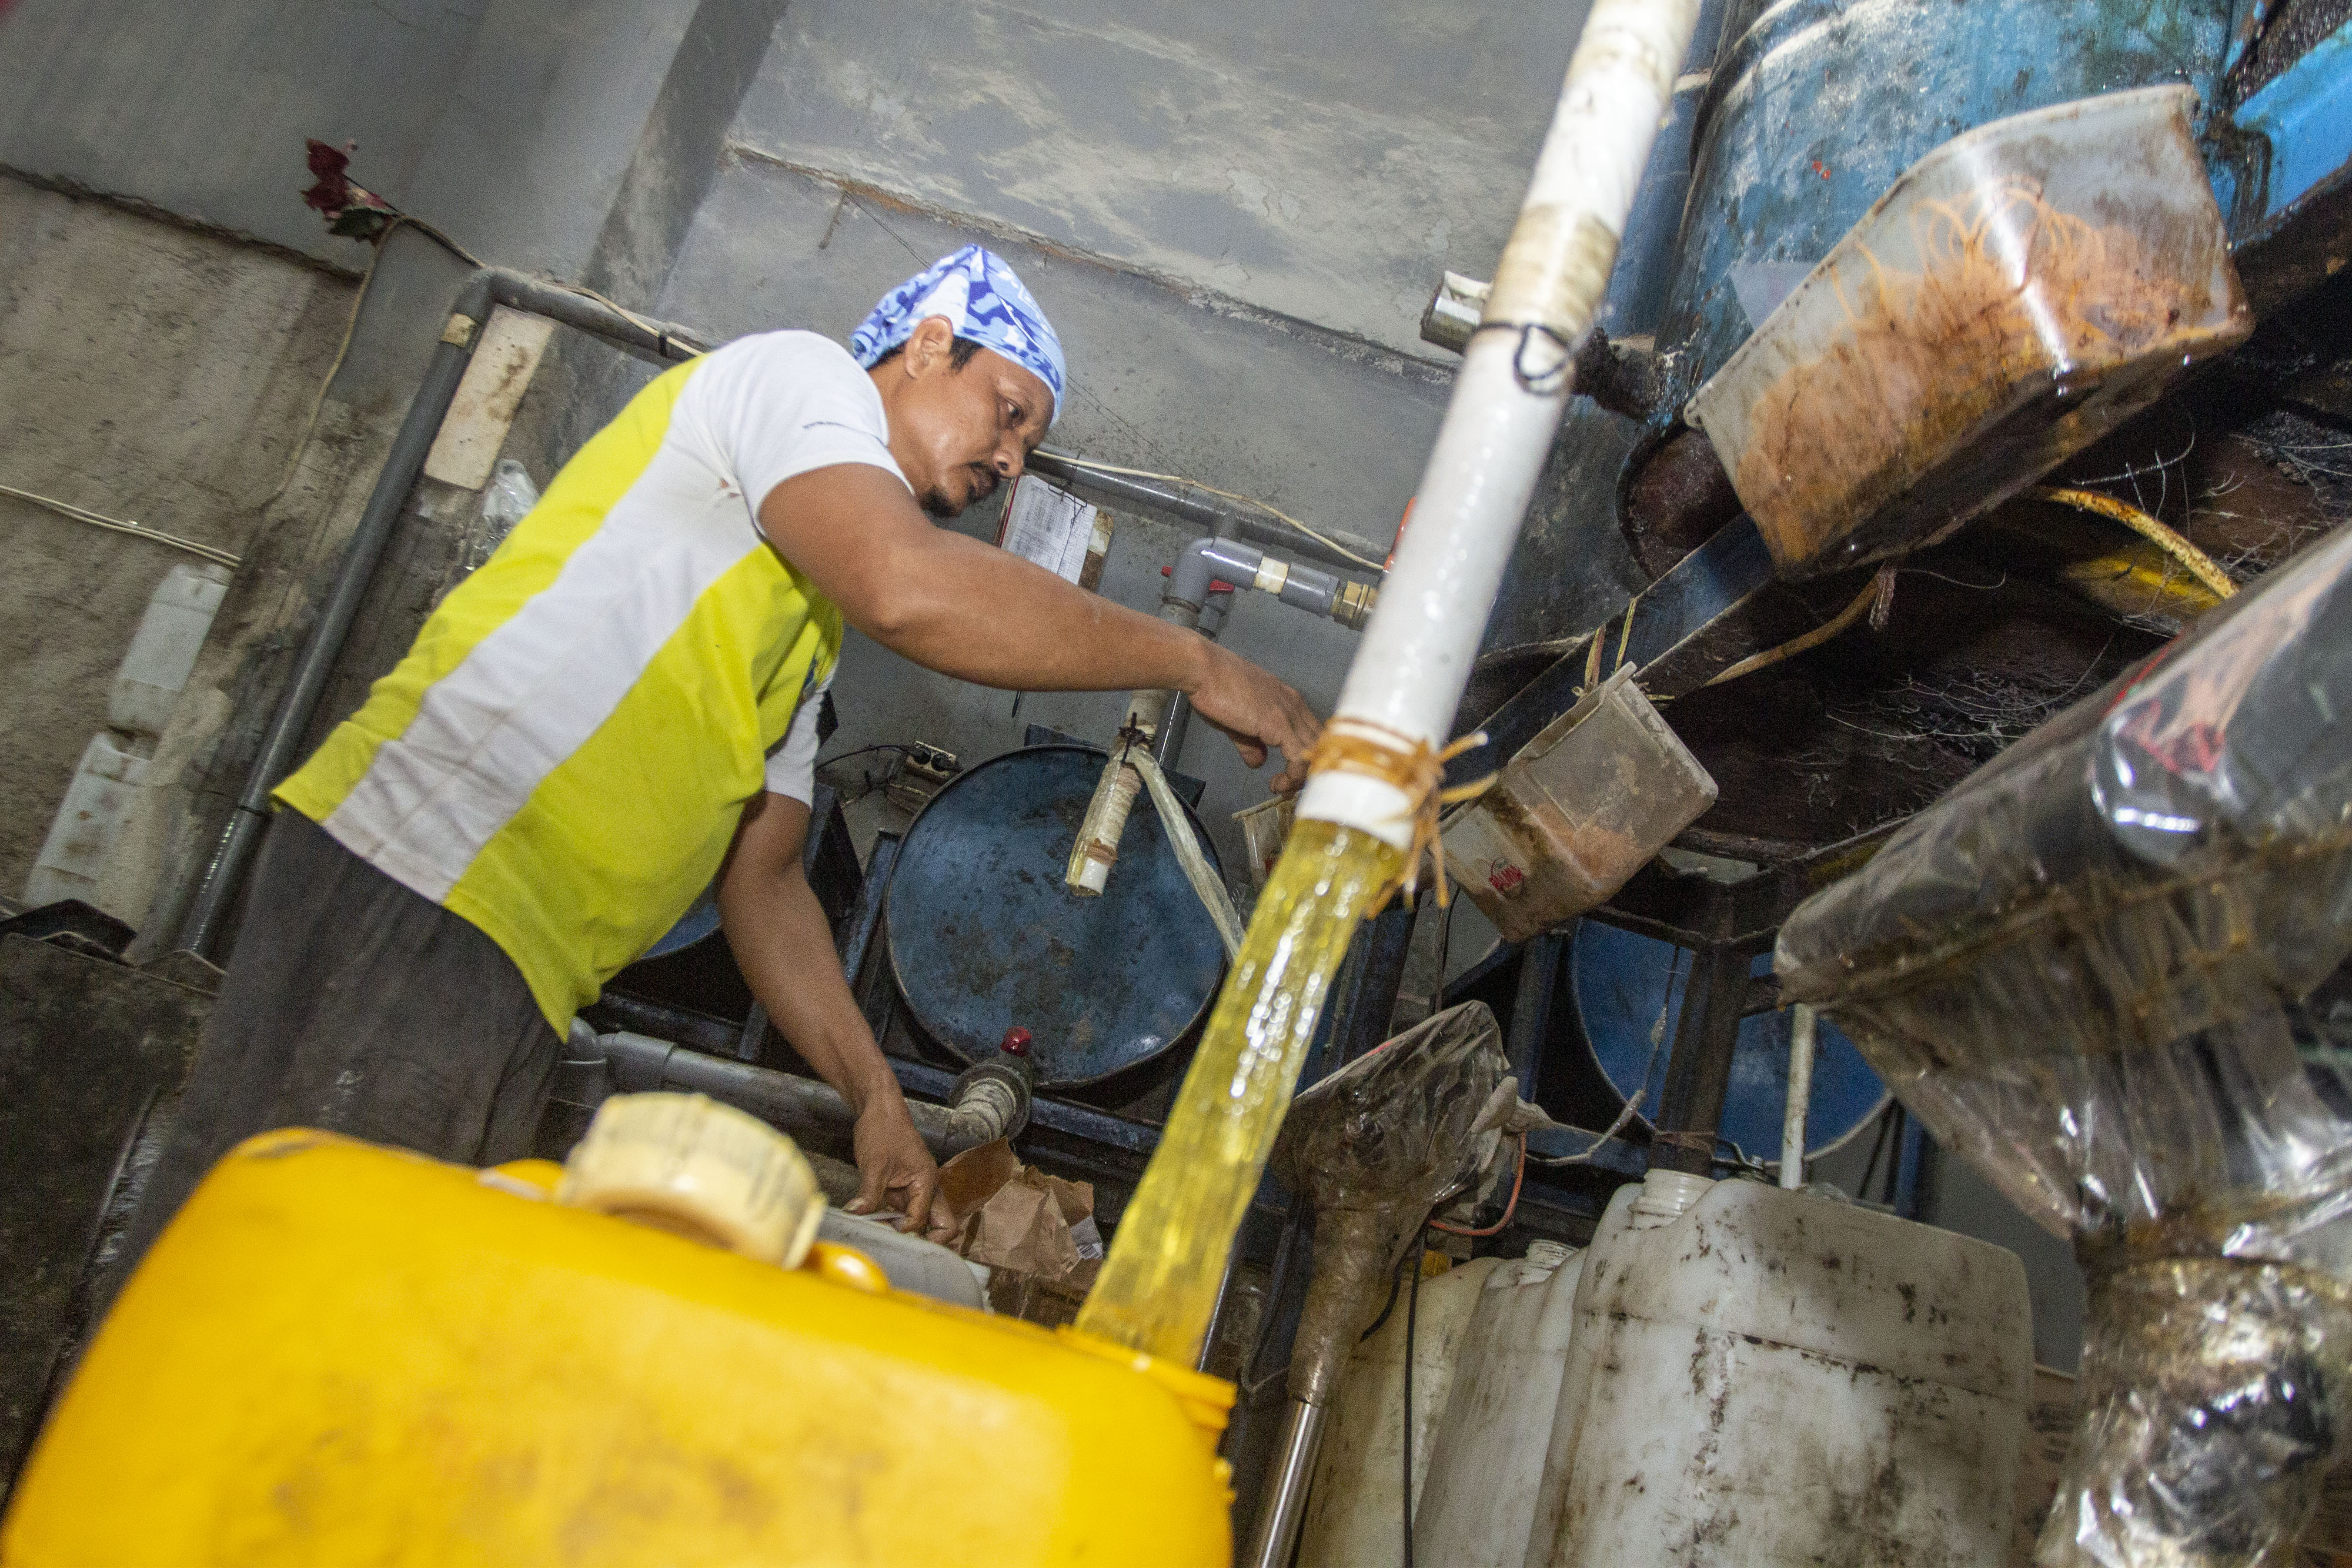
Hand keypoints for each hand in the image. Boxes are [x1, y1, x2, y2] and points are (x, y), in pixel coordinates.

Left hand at [846, 1093, 939, 1232]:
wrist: (879, 1108)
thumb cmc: (882, 1129)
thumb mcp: (874, 1164)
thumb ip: (869, 1193)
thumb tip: (856, 1215)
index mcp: (927, 1181)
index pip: (921, 1219)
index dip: (903, 1230)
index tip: (882, 1233)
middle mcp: (929, 1187)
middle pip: (943, 1224)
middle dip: (930, 1241)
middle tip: (904, 1249)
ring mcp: (919, 1188)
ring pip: (928, 1221)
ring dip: (913, 1233)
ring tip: (889, 1240)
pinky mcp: (906, 1188)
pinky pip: (910, 1212)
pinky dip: (899, 1223)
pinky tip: (882, 1227)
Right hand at [1187, 645, 1322, 791]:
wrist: (1204, 669)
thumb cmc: (1214, 686)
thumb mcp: (1236, 721)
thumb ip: (1250, 743)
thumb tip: (1257, 760)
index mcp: (1287, 701)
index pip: (1313, 733)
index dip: (1306, 758)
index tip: (1290, 776)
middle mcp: (1294, 706)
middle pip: (1320, 745)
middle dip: (1308, 771)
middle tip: (1290, 788)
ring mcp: (1289, 714)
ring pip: (1315, 754)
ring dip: (1301, 778)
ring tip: (1282, 789)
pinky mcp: (1279, 725)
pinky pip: (1300, 758)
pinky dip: (1293, 777)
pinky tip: (1277, 784)